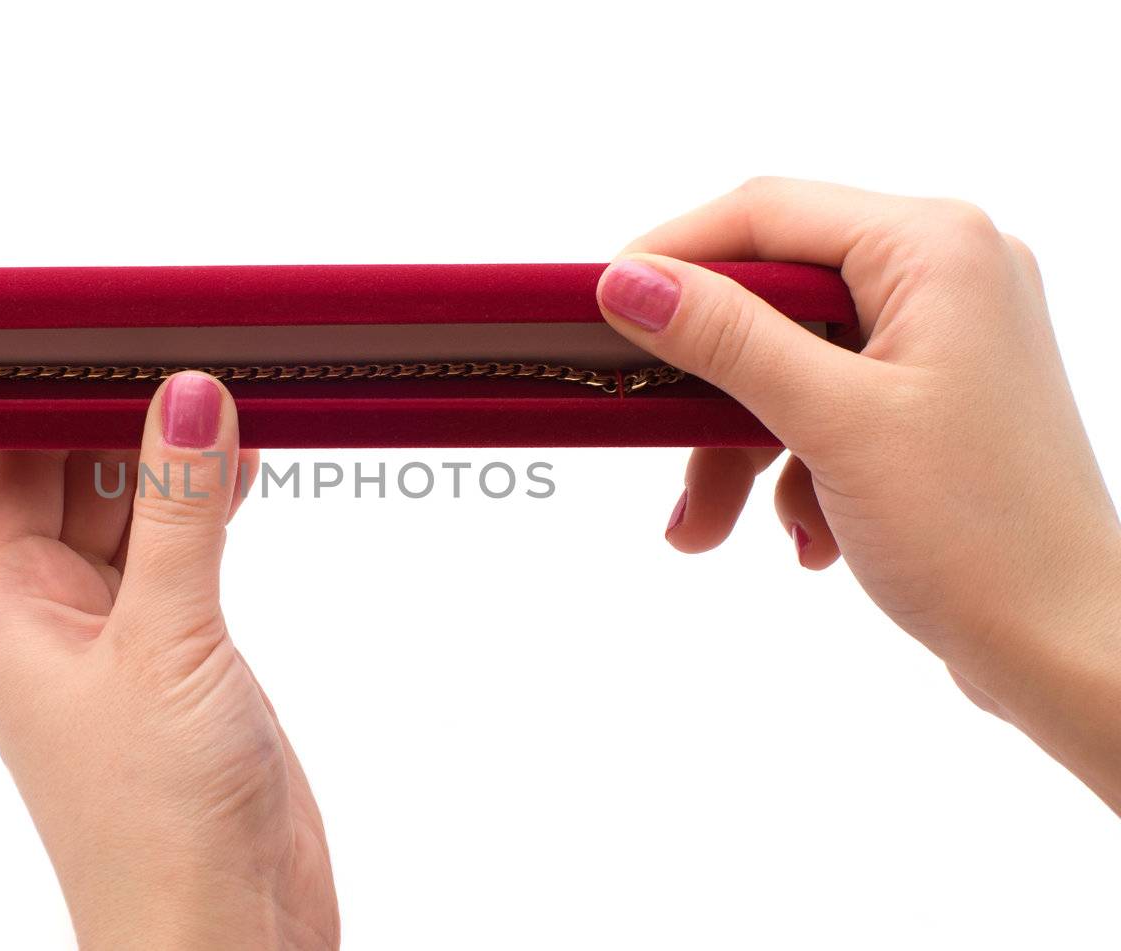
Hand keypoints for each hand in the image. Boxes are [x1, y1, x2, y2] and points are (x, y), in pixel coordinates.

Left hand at [0, 373, 338, 948]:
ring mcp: (118, 640)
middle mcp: (52, 618)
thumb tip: (185, 395)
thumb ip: (177, 511)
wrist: (225, 936)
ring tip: (229, 386)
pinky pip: (183, 557)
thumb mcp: (167, 643)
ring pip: (134, 513)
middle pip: (69, 476)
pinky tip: (243, 464)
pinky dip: (209, 507)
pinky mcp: (180, 662)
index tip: (97, 323)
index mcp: (5, 609)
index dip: (38, 389)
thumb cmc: (158, 825)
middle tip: (184, 336)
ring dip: (173, 456)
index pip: (3, 463)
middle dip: (121, 409)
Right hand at [597, 178, 1120, 811]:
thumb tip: (629, 279)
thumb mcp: (833, 423)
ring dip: (737, 446)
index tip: (599, 309)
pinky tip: (807, 536)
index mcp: (935, 249)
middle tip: (648, 439)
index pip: (765, 213)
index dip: (671, 256)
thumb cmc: (985, 537)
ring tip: (709, 527)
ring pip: (785, 364)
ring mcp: (940, 339)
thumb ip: (725, 339)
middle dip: (705, 388)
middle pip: (768, 297)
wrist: (1067, 649)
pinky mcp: (929, 399)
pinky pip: (820, 406)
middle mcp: (944, 275)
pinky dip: (790, 467)